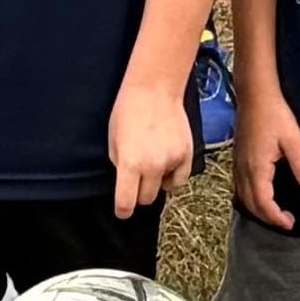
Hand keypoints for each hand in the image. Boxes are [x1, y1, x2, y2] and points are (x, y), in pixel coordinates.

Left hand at [107, 76, 196, 219]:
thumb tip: (128, 183)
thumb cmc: (128, 112)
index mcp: (129, 163)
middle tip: (137, 178)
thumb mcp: (113, 141)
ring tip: (153, 161)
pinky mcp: (186, 155)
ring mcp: (171, 161)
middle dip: (139, 193)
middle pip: (146, 199)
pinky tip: (166, 161)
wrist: (154, 89)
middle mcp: (152, 166)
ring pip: (164, 189)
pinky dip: (173, 176)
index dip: (123, 210)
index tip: (123, 211)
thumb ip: (120, 166)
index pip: (126, 203)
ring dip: (157, 182)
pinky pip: (180, 180)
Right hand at [233, 83, 299, 226]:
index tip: (290, 223)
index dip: (276, 218)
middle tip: (286, 221)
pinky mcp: (237, 157)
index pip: (263, 203)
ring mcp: (237, 163)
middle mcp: (243, 169)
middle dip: (267, 217)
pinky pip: (239, 185)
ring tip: (275, 212)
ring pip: (242, 196)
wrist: (255, 94)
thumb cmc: (274, 114)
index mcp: (257, 168)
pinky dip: (249, 197)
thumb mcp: (293, 140)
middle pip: (250, 204)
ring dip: (257, 208)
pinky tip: (261, 193)